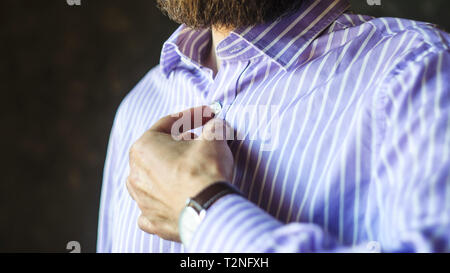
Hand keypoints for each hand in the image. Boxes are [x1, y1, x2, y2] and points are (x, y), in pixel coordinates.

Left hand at [126, 106, 233, 241]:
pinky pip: (152, 208)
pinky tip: (173, 199)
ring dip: (167, 172)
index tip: (208, 115)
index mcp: (144, 147)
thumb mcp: (213, 138)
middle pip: (157, 151)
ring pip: (151, 180)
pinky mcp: (152, 221)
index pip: (169, 124)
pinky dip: (162, 203)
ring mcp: (142, 200)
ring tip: (188, 170)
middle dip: (178, 144)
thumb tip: (216, 126)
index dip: (192, 116)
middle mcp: (135, 173)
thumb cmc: (205, 170)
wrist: (209, 210)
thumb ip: (213, 127)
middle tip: (198, 141)